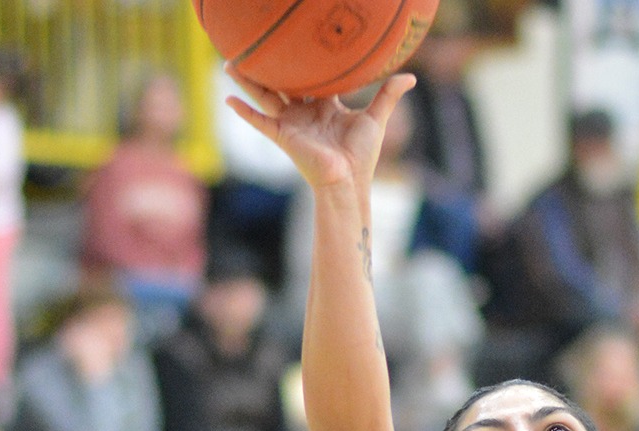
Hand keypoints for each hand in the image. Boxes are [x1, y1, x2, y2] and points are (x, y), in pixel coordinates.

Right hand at [225, 65, 415, 189]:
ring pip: (265, 96)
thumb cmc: (362, 154)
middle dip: (268, 66)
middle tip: (256, 46)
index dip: (304, 61)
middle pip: (282, 83)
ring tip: (231, 62)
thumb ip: (388, 94)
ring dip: (248, 81)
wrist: (349, 180)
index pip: (311, 78)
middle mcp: (304, 112)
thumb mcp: (376, 117)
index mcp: (324, 106)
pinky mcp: (282, 136)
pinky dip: (244, 112)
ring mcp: (291, 124)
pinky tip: (228, 100)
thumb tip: (409, 77)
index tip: (297, 41)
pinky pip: (260, 121)